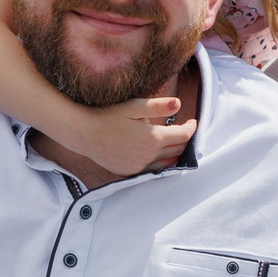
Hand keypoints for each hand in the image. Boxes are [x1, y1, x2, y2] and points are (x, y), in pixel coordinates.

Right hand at [62, 96, 197, 177]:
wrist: (83, 133)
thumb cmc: (108, 115)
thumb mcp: (133, 106)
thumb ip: (157, 106)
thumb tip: (179, 104)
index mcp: (153, 139)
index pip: (183, 136)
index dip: (191, 128)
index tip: (193, 121)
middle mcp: (149, 156)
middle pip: (177, 151)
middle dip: (185, 140)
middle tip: (186, 131)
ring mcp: (139, 167)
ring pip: (166, 164)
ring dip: (174, 155)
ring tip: (176, 144)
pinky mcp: (129, 172)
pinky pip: (151, 170)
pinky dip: (159, 163)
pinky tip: (157, 155)